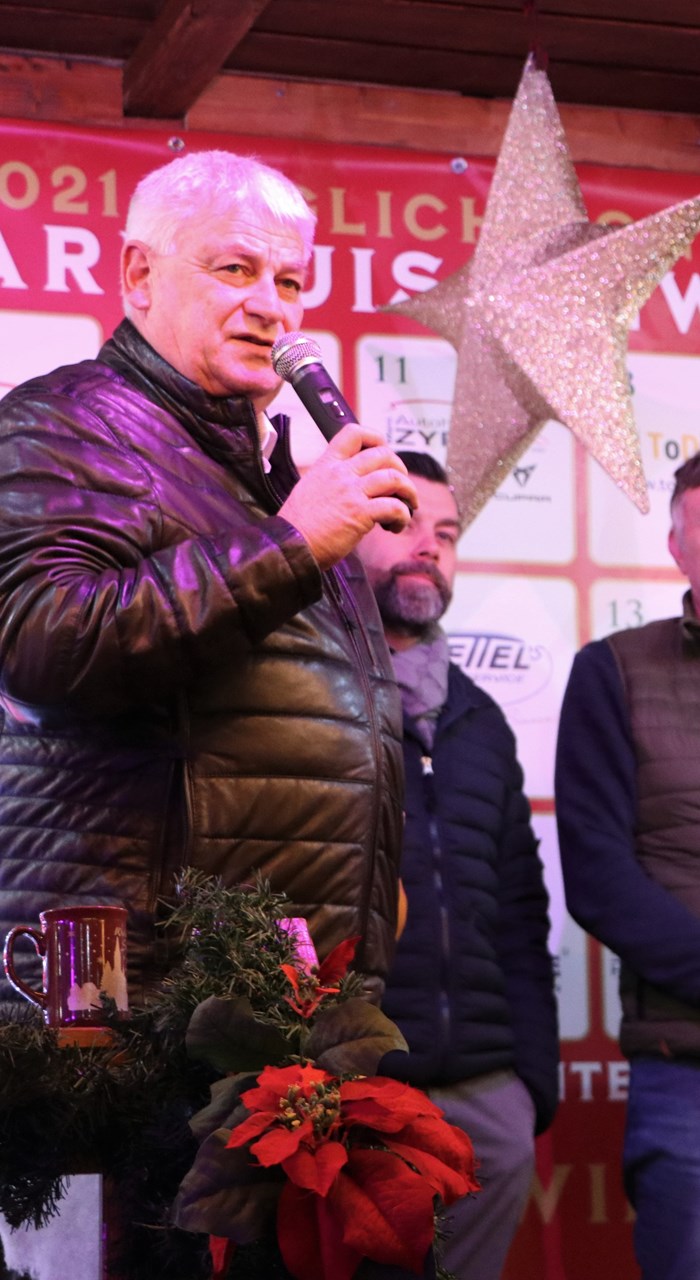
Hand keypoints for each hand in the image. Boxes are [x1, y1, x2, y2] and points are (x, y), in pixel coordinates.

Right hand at [279, 425, 417, 569]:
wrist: (291, 545)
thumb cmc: (299, 525)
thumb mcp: (310, 489)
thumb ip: (331, 481)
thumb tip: (353, 486)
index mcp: (326, 465)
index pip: (353, 433)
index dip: (375, 437)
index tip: (384, 451)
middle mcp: (340, 473)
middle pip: (383, 455)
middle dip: (400, 469)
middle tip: (401, 486)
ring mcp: (351, 492)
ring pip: (394, 478)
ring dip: (408, 492)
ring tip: (408, 505)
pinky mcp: (360, 513)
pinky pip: (394, 507)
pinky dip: (402, 516)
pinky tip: (396, 526)